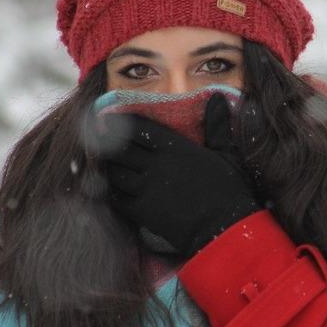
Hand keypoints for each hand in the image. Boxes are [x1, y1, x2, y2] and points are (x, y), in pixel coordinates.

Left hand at [96, 94, 261, 257]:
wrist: (224, 228)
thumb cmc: (229, 189)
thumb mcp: (227, 154)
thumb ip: (217, 125)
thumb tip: (217, 98)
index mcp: (174, 147)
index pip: (139, 128)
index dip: (122, 122)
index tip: (111, 118)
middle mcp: (156, 165)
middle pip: (120, 149)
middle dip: (107, 143)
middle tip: (98, 139)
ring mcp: (147, 189)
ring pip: (116, 173)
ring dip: (110, 167)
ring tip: (107, 164)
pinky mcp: (143, 211)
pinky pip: (119, 198)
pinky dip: (114, 192)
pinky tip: (115, 189)